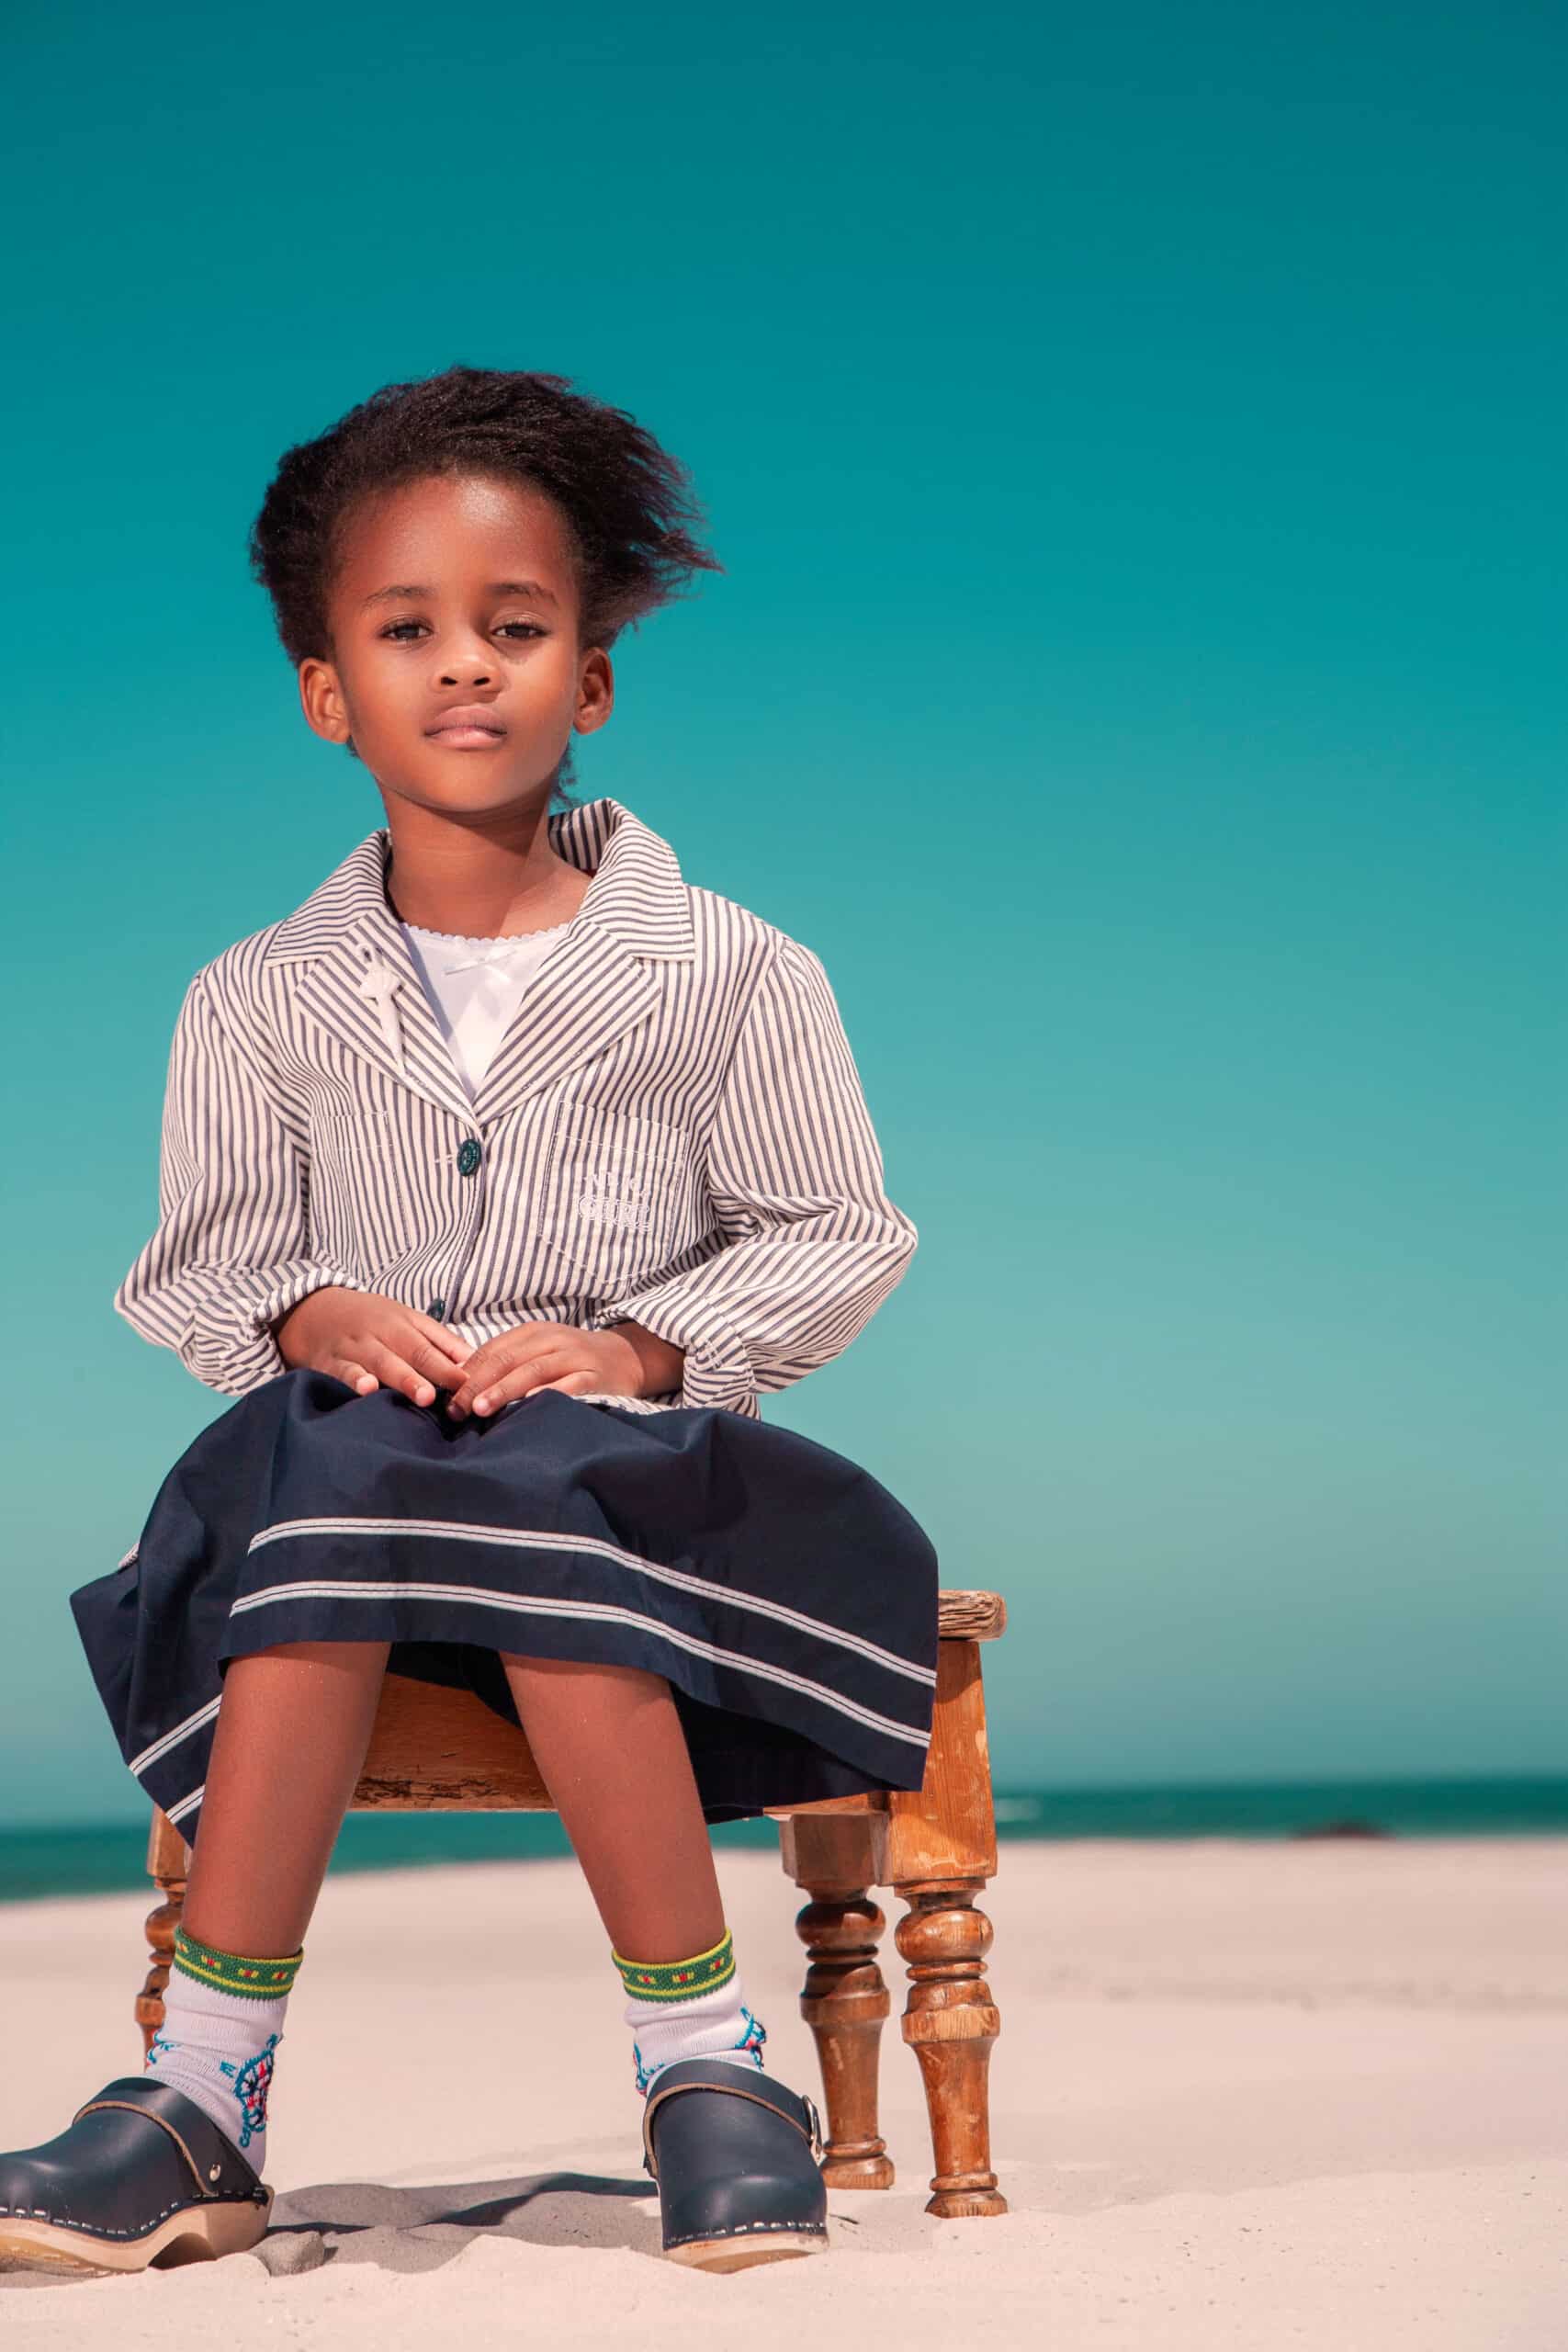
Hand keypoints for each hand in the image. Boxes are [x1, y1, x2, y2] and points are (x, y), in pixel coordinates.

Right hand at [273, 1286, 471, 1408]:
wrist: (312, 1309)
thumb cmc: (370, 1319)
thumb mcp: (406, 1320)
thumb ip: (440, 1341)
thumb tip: (474, 1362)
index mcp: (404, 1322)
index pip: (432, 1343)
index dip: (452, 1364)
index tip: (471, 1382)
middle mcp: (382, 1332)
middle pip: (411, 1352)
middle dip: (433, 1372)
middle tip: (454, 1390)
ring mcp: (356, 1346)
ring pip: (382, 1362)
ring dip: (403, 1379)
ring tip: (423, 1396)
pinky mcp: (330, 1361)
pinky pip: (343, 1370)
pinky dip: (355, 1379)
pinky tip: (367, 1389)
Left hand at [445, 1320, 679, 1418]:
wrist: (626, 1357)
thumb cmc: (572, 1358)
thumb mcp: (538, 1351)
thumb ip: (505, 1361)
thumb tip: (460, 1380)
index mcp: (533, 1332)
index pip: (491, 1351)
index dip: (466, 1374)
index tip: (445, 1398)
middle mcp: (552, 1340)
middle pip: (507, 1360)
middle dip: (476, 1385)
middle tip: (456, 1409)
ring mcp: (574, 1357)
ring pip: (533, 1371)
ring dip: (503, 1390)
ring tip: (480, 1408)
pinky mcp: (595, 1377)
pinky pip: (569, 1386)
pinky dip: (547, 1394)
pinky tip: (528, 1407)